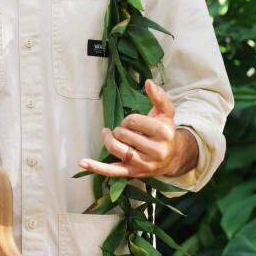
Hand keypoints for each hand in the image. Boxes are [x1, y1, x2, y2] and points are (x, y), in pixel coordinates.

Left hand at [78, 79, 198, 179]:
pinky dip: (96, 167)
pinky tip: (82, 162)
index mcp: (164, 133)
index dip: (129, 119)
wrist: (172, 157)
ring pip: (116, 149)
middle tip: (124, 130)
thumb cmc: (165, 132)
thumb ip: (159, 96)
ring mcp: (144, 164)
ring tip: (109, 134)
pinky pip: (112, 171)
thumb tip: (148, 82)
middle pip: (123, 134)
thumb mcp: (166, 113)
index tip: (132, 122)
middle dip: (120, 129)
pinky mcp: (133, 173)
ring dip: (108, 139)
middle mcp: (156, 151)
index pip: (133, 121)